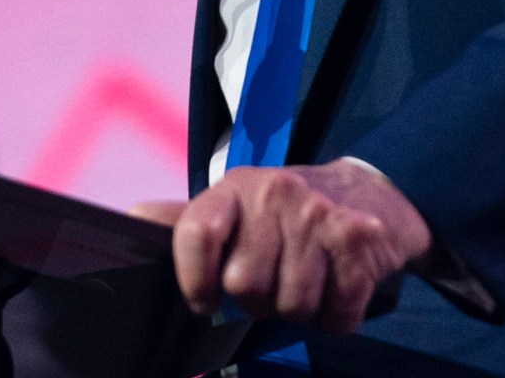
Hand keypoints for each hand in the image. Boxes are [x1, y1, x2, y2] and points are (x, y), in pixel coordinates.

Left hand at [130, 161, 430, 334]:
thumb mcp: (237, 205)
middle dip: (259, 302)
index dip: (194, 280)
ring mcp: (319, 214)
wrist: (371, 194)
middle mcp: (276, 192)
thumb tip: (133, 219)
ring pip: (292, 305)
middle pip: (245, 286)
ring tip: (309, 281)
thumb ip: (187, 220)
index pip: (195, 232)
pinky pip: (336, 312)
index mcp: (236, 188)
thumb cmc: (289, 212)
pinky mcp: (360, 238)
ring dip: (301, 310)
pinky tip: (338, 287)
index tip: (206, 301)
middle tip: (275, 281)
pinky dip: (337, 316)